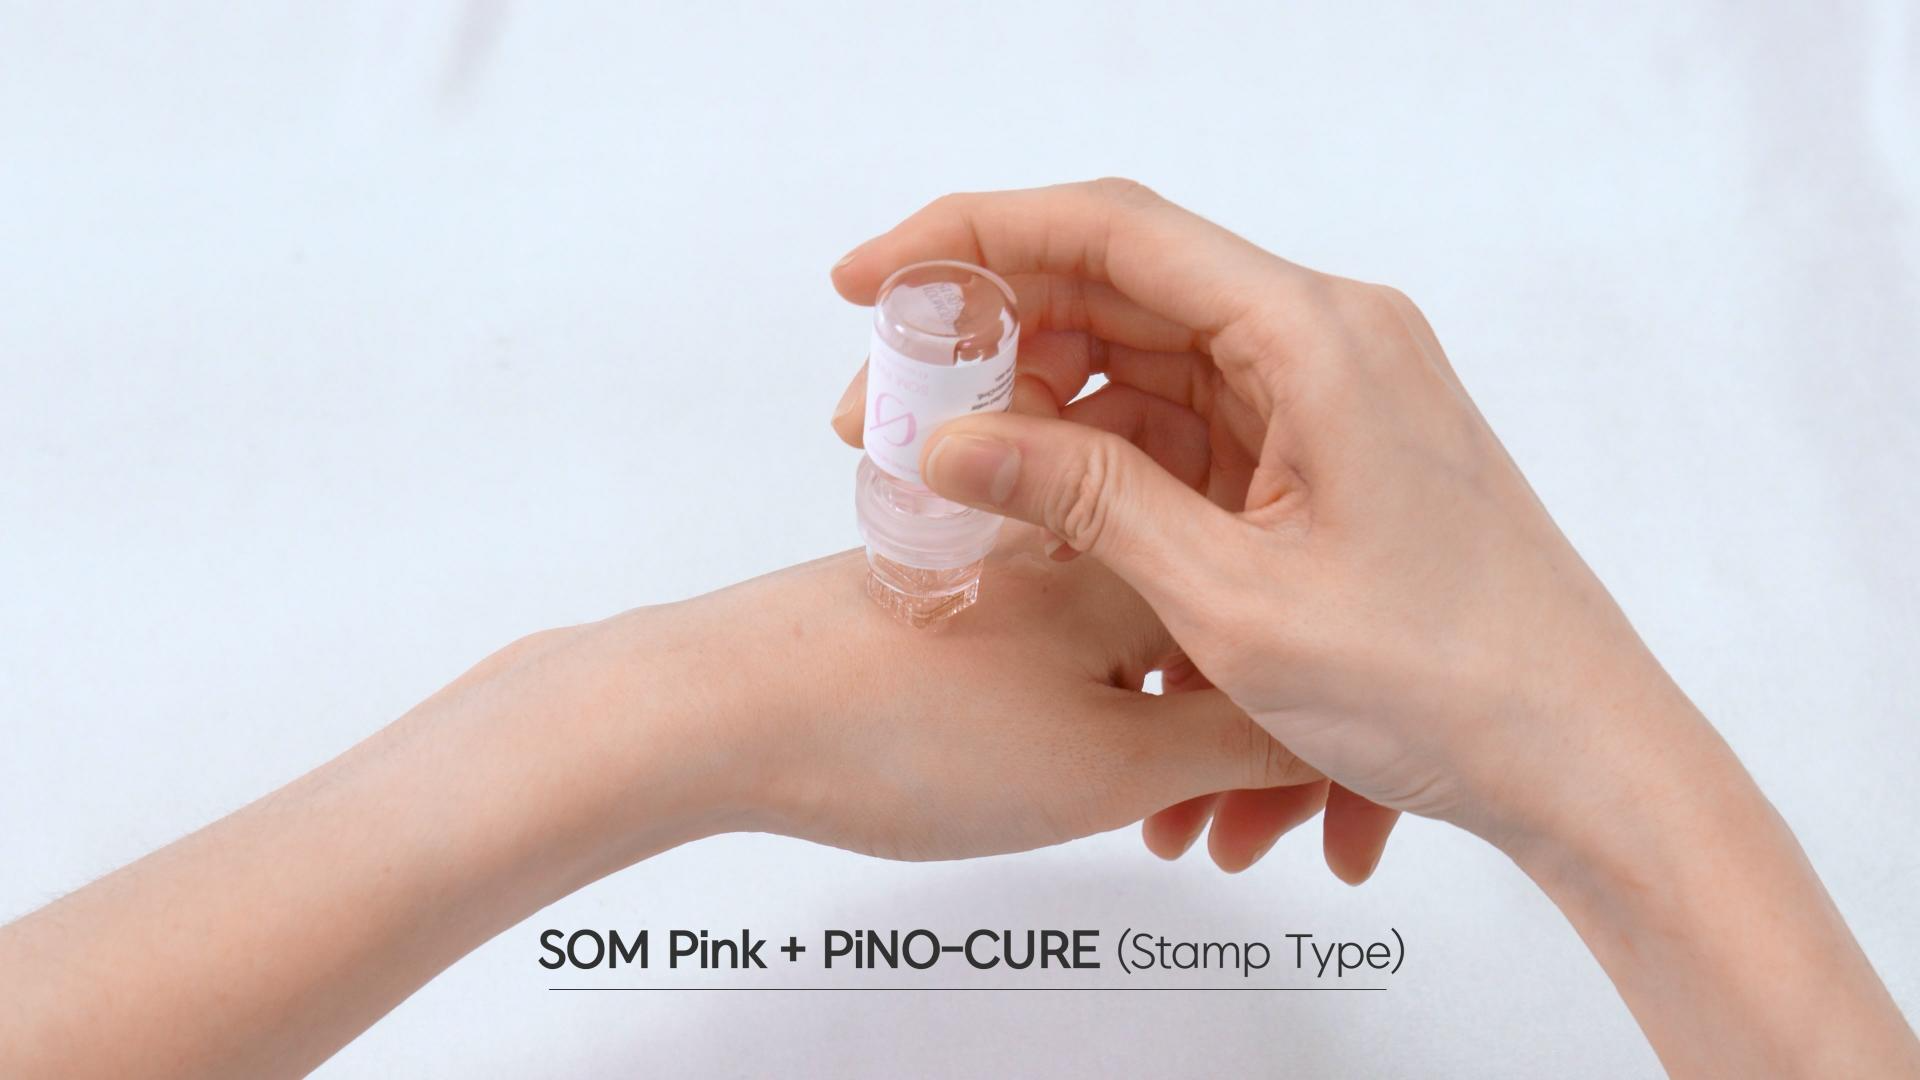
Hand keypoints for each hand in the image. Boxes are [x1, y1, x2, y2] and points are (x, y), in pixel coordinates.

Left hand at [542, 526, 1339, 863]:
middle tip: (1228, 838)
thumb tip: (1333, 729)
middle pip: (1214, 638)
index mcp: (1143, 554)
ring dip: (1163, 745)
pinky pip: (1066, 653)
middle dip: (1237, 748)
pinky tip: (1062, 778)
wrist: (717, 709)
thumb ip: (1238, 744)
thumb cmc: (901, 729)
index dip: (1305, 729)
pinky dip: (1091, 719)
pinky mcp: (957, 587)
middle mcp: (1085, 535)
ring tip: (1150, 827)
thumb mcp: (1110, 765)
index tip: (1307, 810)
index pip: (1275, 628)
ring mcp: (1014, 557)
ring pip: (1138, 653)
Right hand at [822, 180, 1919, 1076]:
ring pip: (1147, 376)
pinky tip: (1057, 549)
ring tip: (958, 502)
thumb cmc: (1446, 681)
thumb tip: (951, 433)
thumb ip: (1083, 497)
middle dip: (993, 347)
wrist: (1583, 759)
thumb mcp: (1231, 599)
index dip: (972, 236)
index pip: (1112, 231)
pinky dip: (1118, 487)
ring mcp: (1328, 399)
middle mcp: (1326, 340)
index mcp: (1315, 336)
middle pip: (1121, 296)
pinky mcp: (1326, 460)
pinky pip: (1193, 442)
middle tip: (883, 407)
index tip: (867, 274)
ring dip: (1051, 432)